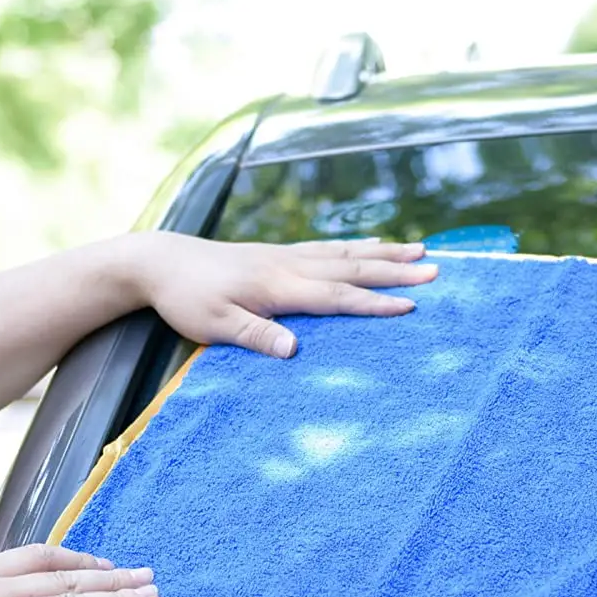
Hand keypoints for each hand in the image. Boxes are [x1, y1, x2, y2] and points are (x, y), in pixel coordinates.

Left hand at [131, 235, 438, 357]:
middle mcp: (290, 266)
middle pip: (352, 267)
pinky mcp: (281, 254)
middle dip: (395, 271)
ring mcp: (287, 256)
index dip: (374, 303)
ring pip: (346, 253)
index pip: (336, 296)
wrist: (161, 261)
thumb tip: (295, 351)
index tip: (410, 306)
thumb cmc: (187, 299)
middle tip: (435, 269)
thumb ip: (255, 336)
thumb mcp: (214, 327)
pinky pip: (330, 248)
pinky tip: (374, 246)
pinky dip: (358, 246)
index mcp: (278, 287)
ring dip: (385, 253)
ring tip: (420, 251)